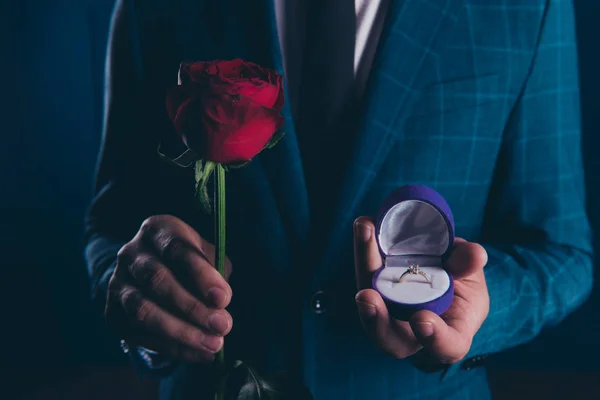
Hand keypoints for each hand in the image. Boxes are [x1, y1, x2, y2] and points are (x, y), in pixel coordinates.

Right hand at [105, 215, 232, 362]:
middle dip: (193, 307)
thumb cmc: (188, 261)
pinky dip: (173, 348)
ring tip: (213, 344)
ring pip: (144, 310)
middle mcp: (131, 253)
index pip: (177, 250)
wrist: (149, 272)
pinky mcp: (113, 313)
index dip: (201, 275)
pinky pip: (141, 335)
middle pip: (157, 280)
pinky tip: (200, 353)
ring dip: (182, 332)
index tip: (223, 298)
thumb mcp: (206, 254)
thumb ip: (216, 272)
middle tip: (222, 325)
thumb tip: (219, 301)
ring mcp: (117, 283)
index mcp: (157, 230)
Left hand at [353, 216, 488, 363]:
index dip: (435, 338)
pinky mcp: (375, 288)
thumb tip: (474, 254)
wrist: (443, 271)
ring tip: (365, 233)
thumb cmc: (463, 283)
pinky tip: (365, 225)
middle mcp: (412, 331)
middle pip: (389, 337)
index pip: (447, 347)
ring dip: (364, 267)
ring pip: (370, 302)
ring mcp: (389, 311)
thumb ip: (470, 265)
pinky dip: (365, 249)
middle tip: (366, 295)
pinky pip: (366, 273)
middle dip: (375, 319)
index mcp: (451, 334)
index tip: (422, 319)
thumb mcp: (473, 275)